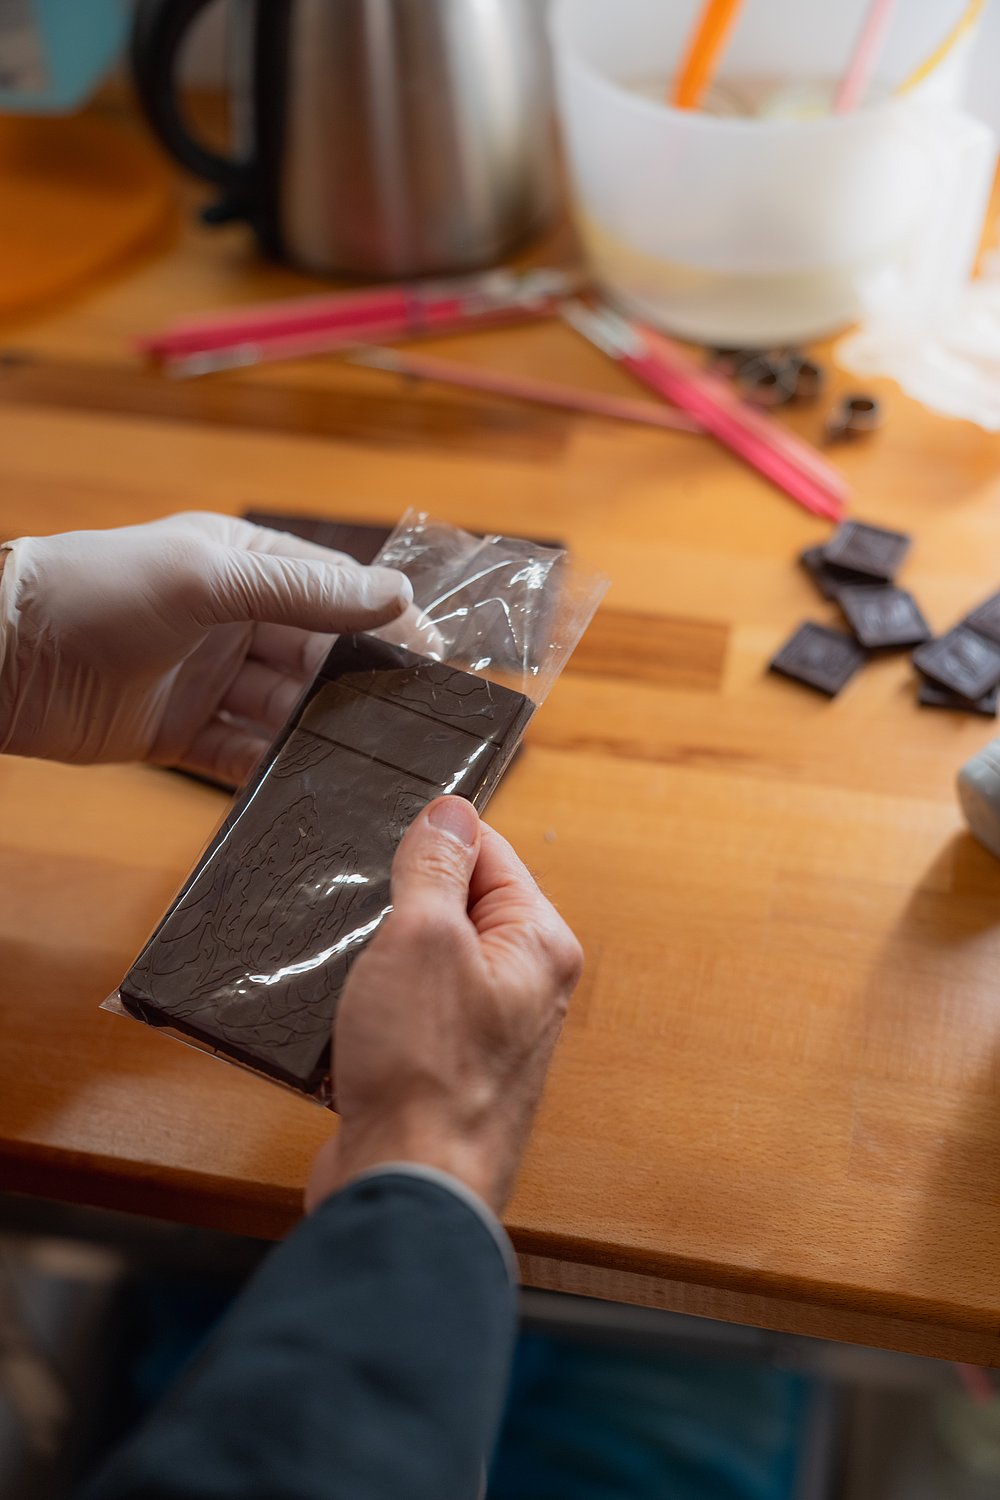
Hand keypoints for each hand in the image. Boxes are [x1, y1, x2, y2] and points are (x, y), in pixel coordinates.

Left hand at [0, 512, 414, 783]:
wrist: (3, 658)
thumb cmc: (100, 591)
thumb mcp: (208, 578)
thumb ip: (302, 591)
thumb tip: (395, 594)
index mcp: (244, 566)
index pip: (333, 590)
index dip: (383, 619)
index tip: (436, 655)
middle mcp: (234, 621)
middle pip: (317, 657)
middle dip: (358, 687)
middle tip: (411, 722)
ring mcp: (210, 680)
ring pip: (287, 710)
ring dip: (322, 732)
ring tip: (372, 761)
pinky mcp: (184, 735)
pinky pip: (245, 754)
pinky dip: (276, 769)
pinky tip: (312, 786)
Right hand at [306, 796, 582, 1216]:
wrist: (406, 1187)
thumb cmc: (426, 1070)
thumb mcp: (422, 938)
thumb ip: (435, 867)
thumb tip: (450, 812)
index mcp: (538, 944)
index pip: (489, 853)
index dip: (431, 841)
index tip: (384, 839)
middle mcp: (525, 987)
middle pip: (455, 907)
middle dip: (401, 901)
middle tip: (357, 903)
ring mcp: (485, 1033)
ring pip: (424, 962)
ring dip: (380, 957)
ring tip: (346, 960)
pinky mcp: (443, 1071)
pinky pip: (405, 1013)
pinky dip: (372, 1005)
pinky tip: (341, 1011)